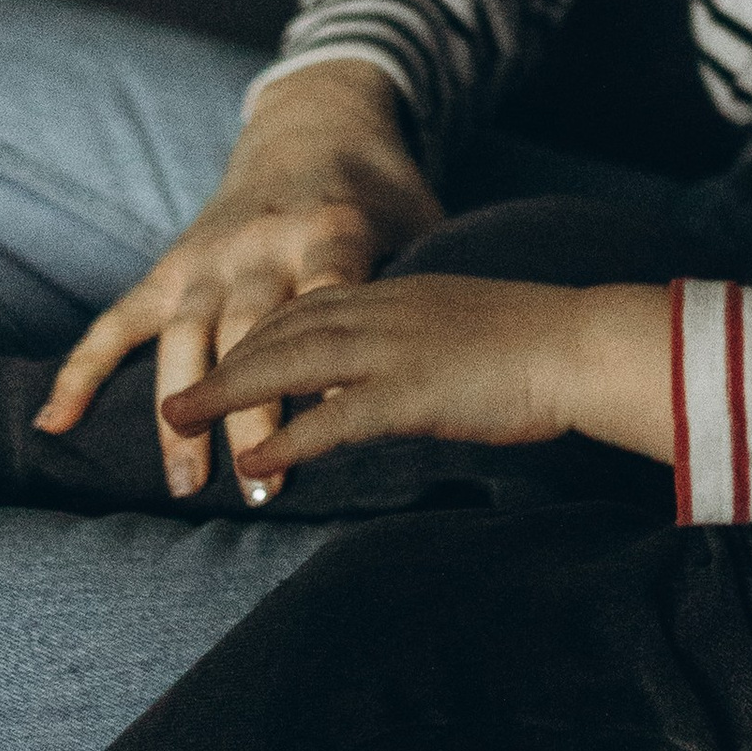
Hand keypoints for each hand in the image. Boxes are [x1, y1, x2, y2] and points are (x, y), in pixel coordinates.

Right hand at [35, 58, 443, 496]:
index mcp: (332, 230)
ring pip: (186, 337)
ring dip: (182, 412)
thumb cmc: (383, 191)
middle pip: (250, 333)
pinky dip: (83, 370)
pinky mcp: (174, 264)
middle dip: (249, 413)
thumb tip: (465, 363)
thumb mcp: (422, 224)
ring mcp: (210, 254)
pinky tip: (55, 425)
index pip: (324, 302)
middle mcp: (263, 242)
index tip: (314, 434)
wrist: (320, 123)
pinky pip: (117, 320)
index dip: (318, 370)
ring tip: (187, 482)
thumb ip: (427, 284)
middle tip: (253, 492)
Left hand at [161, 273, 674, 484]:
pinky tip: (254, 458)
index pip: (307, 304)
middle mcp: (385, 310)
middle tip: (167, 398)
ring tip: (179, 422)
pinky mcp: (413, 391)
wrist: (584, 343)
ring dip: (228, 394)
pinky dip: (288, 436)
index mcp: (399, 292)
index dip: (254, 333)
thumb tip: (401, 366)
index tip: (216, 357)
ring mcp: (395, 348)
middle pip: (281, 329)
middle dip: (218, 361)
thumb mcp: (466, 325)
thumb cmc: (541, 343)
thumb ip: (423, 339)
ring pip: (291, 363)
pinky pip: (336, 414)